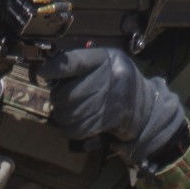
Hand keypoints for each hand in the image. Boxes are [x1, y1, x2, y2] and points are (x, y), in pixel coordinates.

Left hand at [41, 45, 186, 167]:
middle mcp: (109, 78)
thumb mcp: (104, 63)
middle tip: (59, 98)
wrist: (146, 105)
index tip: (43, 73)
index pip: (75, 62)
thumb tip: (49, 72)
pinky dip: (70, 129)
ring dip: (62, 116)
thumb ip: (80, 64)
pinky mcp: (109, 121)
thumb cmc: (117, 80)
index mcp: (105, 59)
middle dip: (58, 99)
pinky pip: (78, 129)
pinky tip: (73, 123)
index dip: (55, 68)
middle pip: (67, 94)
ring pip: (70, 114)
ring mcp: (110, 101)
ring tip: (65, 111)